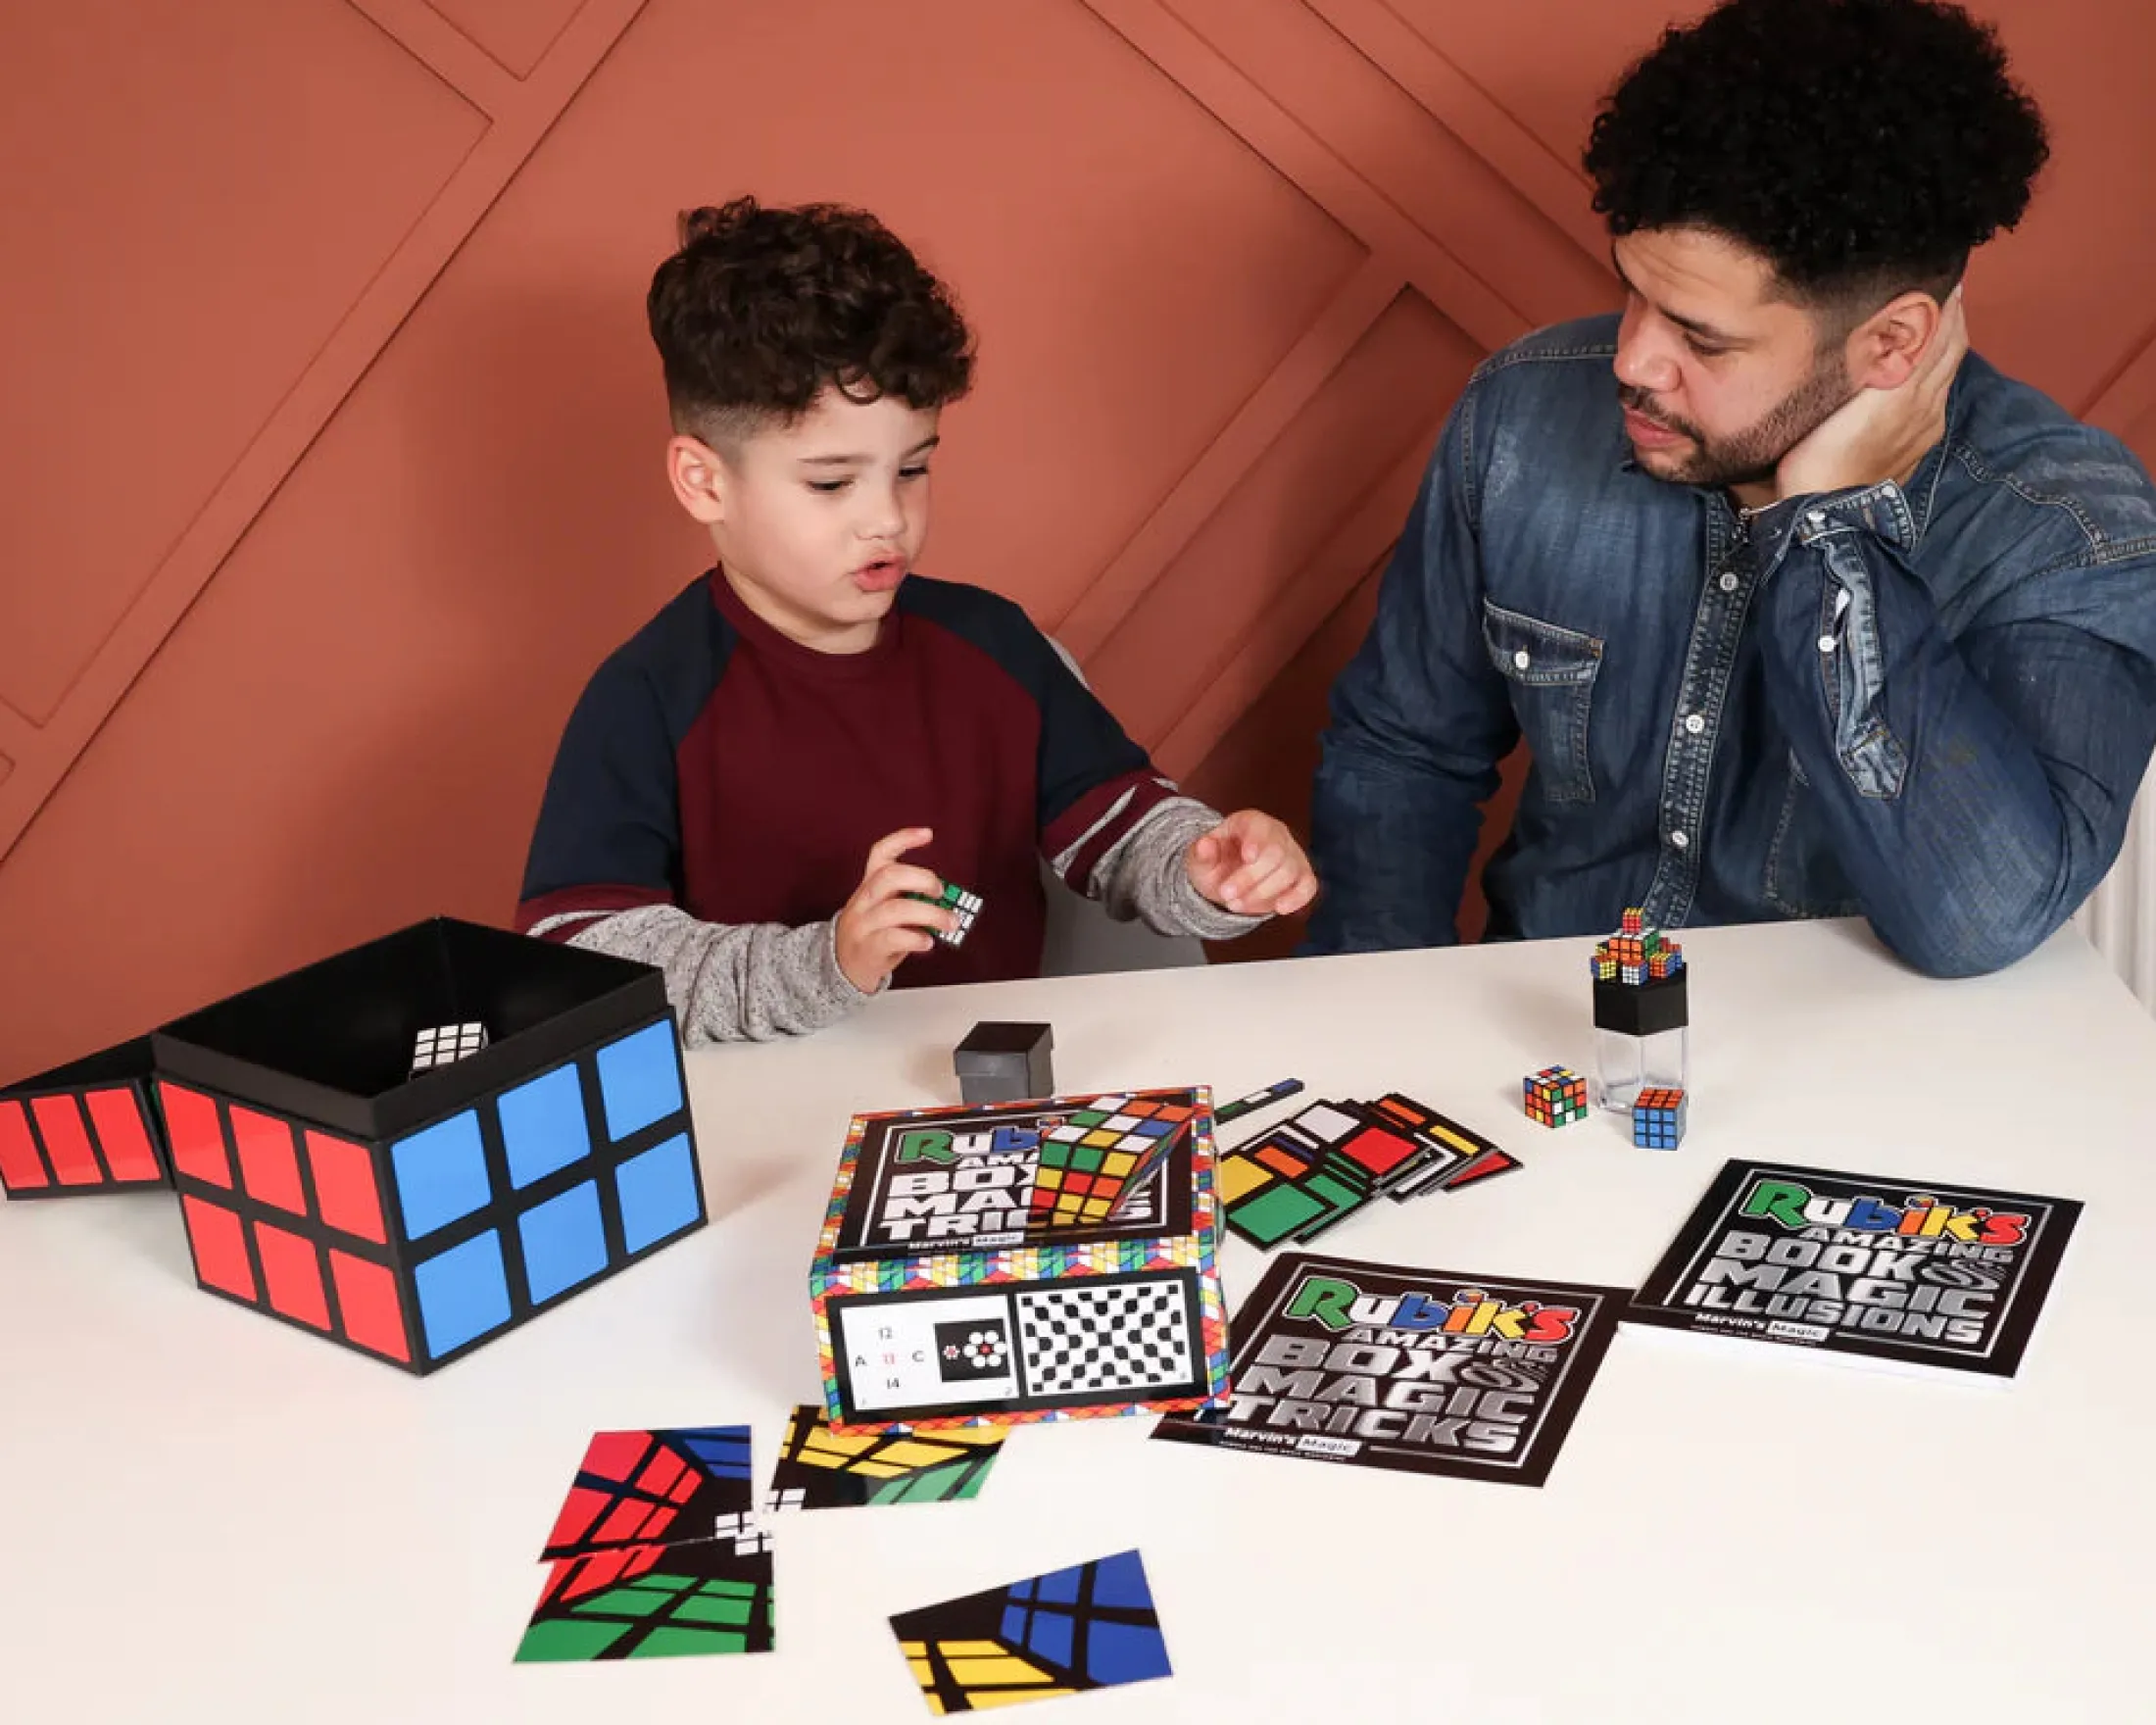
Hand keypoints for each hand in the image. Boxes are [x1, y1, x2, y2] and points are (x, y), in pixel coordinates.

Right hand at [833, 827, 955, 993]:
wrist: (842, 967)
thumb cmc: (871, 935)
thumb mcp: (883, 909)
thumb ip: (908, 899)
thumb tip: (945, 900)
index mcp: (869, 885)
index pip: (880, 853)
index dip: (903, 839)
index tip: (928, 834)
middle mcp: (863, 901)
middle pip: (889, 876)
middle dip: (922, 879)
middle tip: (941, 892)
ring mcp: (864, 924)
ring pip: (896, 909)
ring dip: (931, 914)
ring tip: (949, 922)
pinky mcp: (868, 948)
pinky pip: (893, 938)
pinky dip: (917, 938)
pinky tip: (928, 942)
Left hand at [1184, 810, 1317, 916]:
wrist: (1226, 880)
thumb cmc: (1215, 863)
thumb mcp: (1200, 859)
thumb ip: (1201, 853)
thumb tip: (1204, 845)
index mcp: (1250, 822)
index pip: (1259, 825)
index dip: (1257, 840)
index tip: (1248, 857)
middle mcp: (1276, 834)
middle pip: (1275, 853)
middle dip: (1250, 878)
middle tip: (1226, 895)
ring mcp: (1291, 854)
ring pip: (1289, 872)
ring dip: (1262, 893)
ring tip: (1236, 904)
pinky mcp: (1301, 876)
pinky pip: (1308, 886)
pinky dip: (1296, 898)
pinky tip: (1279, 908)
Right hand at [1774, 288, 1967, 502]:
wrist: (1826, 514)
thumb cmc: (1820, 458)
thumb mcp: (1848, 400)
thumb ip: (1879, 359)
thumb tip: (1905, 321)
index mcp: (1911, 388)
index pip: (1942, 332)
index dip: (1946, 302)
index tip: (1945, 274)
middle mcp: (1928, 405)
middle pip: (1952, 349)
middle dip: (1952, 317)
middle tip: (1948, 289)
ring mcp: (1925, 428)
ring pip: (1945, 374)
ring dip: (1946, 344)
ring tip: (1937, 322)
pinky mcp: (1916, 447)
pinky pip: (1937, 398)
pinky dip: (1937, 373)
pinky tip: (1921, 373)